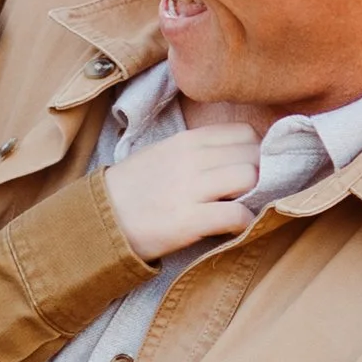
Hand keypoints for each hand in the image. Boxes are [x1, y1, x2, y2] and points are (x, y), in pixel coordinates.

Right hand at [103, 119, 258, 261]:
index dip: (254, 152)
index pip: (244, 133)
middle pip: (253, 155)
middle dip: (261, 174)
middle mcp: (191, 159)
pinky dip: (243, 222)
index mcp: (186, 141)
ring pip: (249, 178)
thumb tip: (238, 156)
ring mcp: (189, 189)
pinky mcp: (188, 220)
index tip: (250, 169)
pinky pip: (237, 214)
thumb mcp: (162, 155)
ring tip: (242, 206)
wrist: (100, 220)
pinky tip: (234, 227)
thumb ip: (198, 151)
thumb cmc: (133, 190)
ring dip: (254, 195)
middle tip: (251, 192)